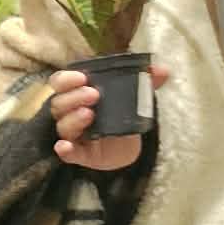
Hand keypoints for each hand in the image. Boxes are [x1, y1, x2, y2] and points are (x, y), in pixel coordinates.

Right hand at [47, 61, 168, 170]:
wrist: (127, 143)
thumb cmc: (120, 113)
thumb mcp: (132, 96)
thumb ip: (146, 82)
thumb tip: (163, 70)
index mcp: (77, 93)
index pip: (61, 82)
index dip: (67, 79)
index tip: (83, 76)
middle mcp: (70, 113)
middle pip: (60, 103)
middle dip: (74, 97)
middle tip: (95, 94)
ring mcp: (74, 134)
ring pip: (63, 126)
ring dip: (73, 119)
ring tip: (89, 114)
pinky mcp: (80, 154)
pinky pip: (68, 153)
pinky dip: (64, 150)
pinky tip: (64, 147)